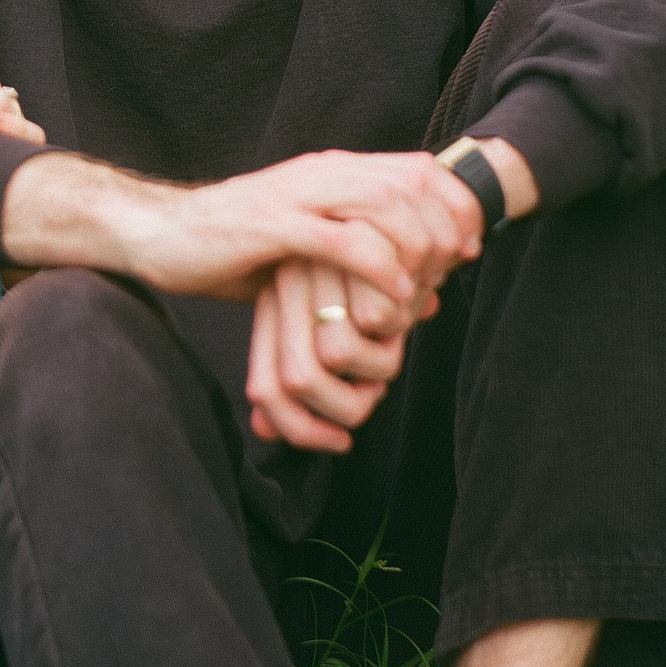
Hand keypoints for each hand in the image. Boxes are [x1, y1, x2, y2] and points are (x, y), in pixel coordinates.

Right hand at [126, 148, 479, 311]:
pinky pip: (344, 240)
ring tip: (428, 282)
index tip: (470, 246)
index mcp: (330, 172)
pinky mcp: (274, 225)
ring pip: (384, 202)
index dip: (454, 202)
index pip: (414, 168)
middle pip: (410, 181)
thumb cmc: (231, 248)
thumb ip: (363, 264)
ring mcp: (297, 195)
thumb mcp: (306, 254)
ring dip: (418, 245)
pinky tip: (391, 299)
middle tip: (458, 265)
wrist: (158, 234)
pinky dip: (379, 269)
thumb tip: (429, 294)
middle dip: (447, 223)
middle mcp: (319, 173)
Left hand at [245, 259, 426, 450]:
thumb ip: (291, 379)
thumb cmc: (369, 293)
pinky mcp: (350, 251)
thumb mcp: (327, 337)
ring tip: (387, 348)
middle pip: (298, 381)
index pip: (266, 390)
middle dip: (346, 409)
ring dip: (375, 369)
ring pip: (337, 354)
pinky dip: (393, 332)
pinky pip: (374, 319)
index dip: (299, 429)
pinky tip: (403, 314)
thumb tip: (262, 432)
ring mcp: (316, 268)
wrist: (400, 227)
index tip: (337, 440)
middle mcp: (285, 288)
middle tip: (370, 392)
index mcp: (272, 310)